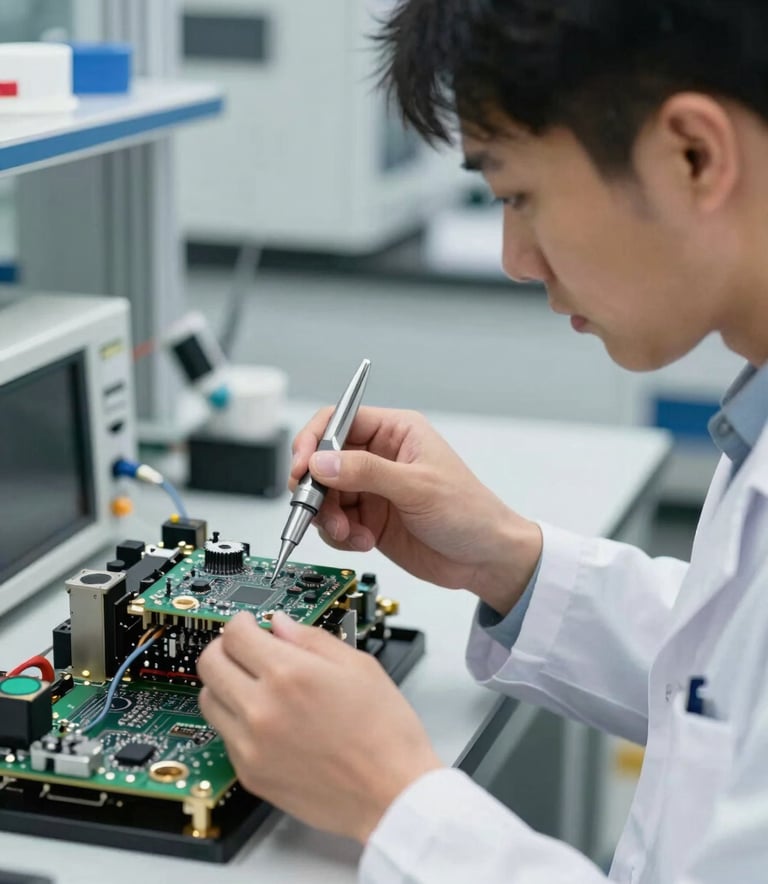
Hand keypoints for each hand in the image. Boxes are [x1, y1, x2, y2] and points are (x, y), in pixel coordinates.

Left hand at [197, 611, 442, 842]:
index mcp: (290, 674)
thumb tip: (280, 625)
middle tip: (243, 647)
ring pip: (208, 700)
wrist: (392, 794)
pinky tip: (265, 718)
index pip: (235, 634)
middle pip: (210, 663)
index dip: (241, 621)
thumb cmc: (385, 734)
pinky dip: (236, 719)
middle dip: (223, 646)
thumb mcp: (360, 666)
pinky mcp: (251, 774)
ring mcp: (251, 745)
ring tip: (251, 683)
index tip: (249, 623)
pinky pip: (225, 735)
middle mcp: (262, 709)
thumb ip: (312, 639)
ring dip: (224, 683)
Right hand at [292, 407, 541, 614]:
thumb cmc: (469, 512)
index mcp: (396, 432)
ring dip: (328, 517)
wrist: (485, 560)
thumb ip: (366, 472)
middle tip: (316, 509)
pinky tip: (363, 542)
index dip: (313, 441)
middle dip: (316, 488)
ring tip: (348, 533)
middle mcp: (380, 456)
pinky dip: (340, 535)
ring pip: (325, 495)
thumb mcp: (417, 487)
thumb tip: (322, 461)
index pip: (338, 420)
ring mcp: (373, 489)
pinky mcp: (368, 519)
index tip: (302, 467)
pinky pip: (335, 522)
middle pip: (324, 461)